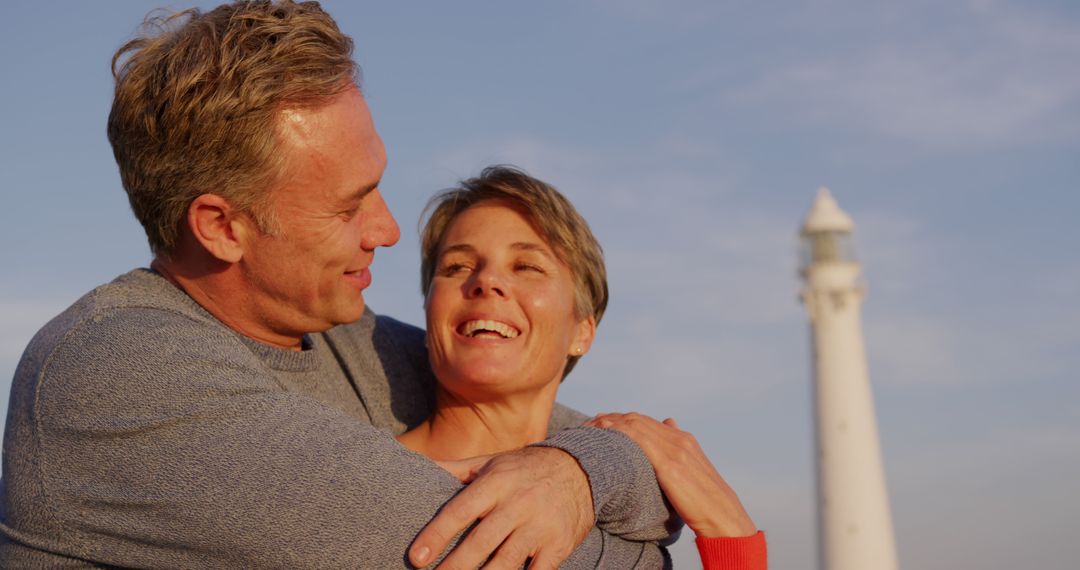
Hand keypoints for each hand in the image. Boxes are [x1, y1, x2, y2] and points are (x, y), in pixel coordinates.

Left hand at [409, 446, 594, 568]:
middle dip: (454, 566)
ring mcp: (539, 526)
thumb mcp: (492, 461)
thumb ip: (456, 469)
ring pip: (505, 563)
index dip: (436, 535)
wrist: (582, 467)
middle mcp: (517, 504)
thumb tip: (419, 463)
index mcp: (496, 482)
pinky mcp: (558, 545)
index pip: (460, 511)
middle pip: (480, 543)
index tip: (417, 557)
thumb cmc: (525, 468)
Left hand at [585, 413, 756, 537]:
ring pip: (635, 425)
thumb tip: (668, 425)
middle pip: (638, 420)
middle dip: (612, 418)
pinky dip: (619, 431)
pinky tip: (604, 432)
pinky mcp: (669, 463)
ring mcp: (674, 449)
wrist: (722, 514)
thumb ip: (678, 454)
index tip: (604, 421)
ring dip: (610, 422)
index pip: (647, 422)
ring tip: (591, 425)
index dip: (623, 420)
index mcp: (684, 440)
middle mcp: (678, 439)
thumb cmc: (704, 499)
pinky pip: (639, 439)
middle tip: (591, 421)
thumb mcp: (692, 472)